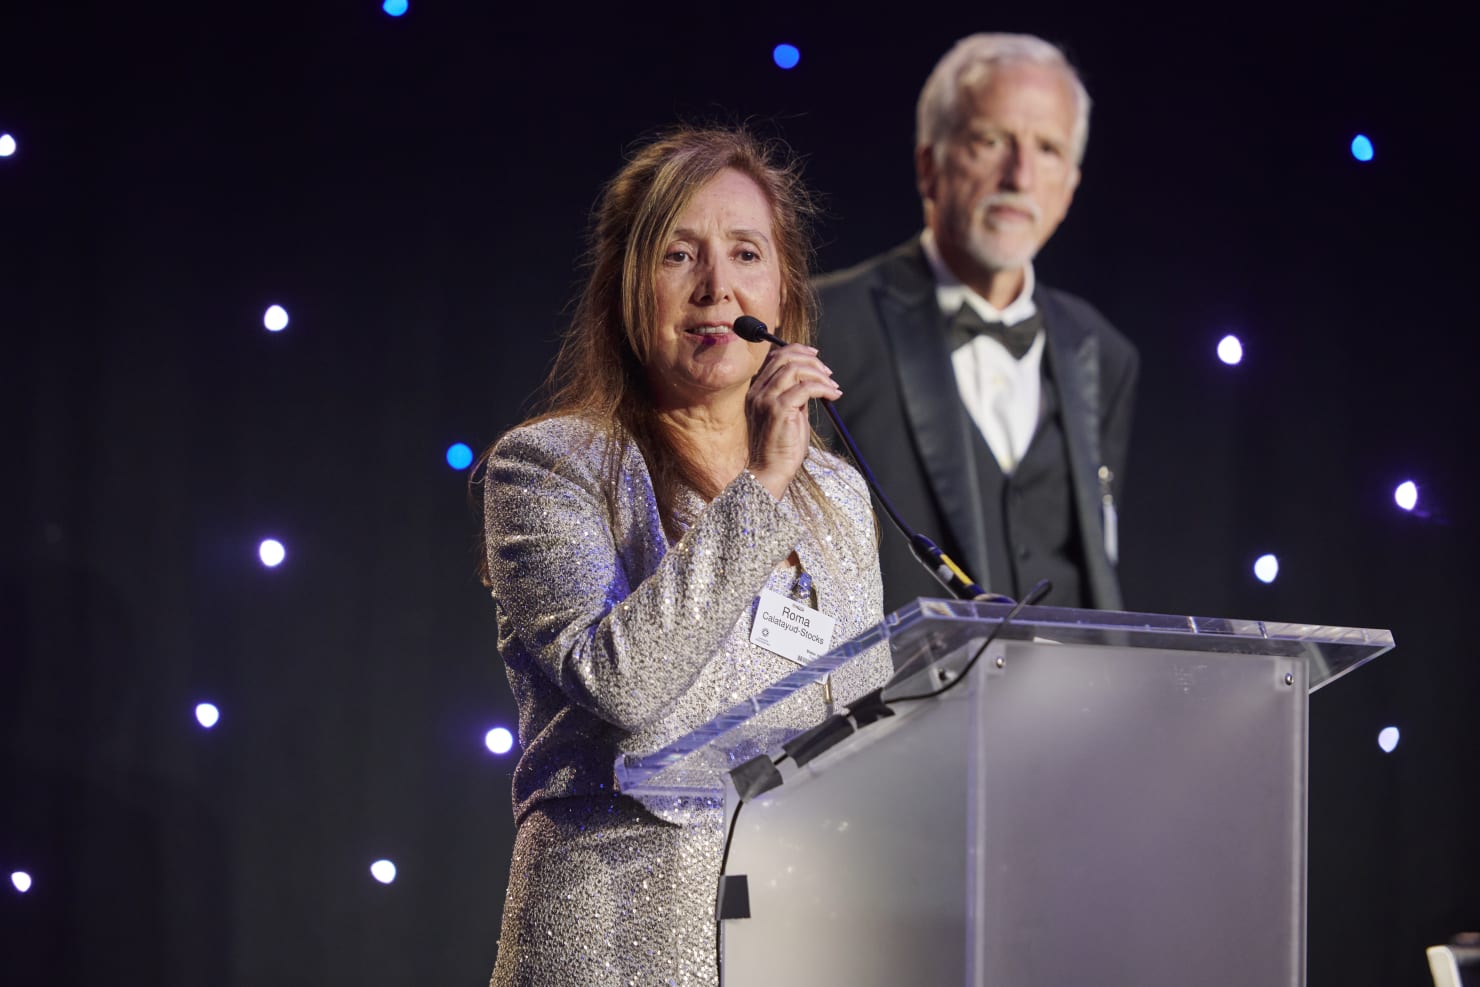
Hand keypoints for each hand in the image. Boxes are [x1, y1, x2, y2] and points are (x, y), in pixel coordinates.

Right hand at [744, 345, 841, 499]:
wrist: (770, 471)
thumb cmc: (780, 447)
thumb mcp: (787, 414)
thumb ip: (795, 395)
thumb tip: (813, 380)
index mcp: (756, 391)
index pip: (774, 358)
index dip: (796, 351)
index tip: (815, 356)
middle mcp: (757, 392)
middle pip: (783, 357)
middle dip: (810, 359)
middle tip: (828, 372)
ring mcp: (765, 400)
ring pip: (794, 368)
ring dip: (819, 374)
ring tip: (832, 387)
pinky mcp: (778, 409)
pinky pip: (805, 387)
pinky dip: (822, 388)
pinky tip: (831, 396)